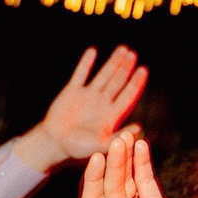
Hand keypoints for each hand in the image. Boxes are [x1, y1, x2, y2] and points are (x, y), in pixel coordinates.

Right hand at [20, 45, 145, 168]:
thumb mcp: (101, 144)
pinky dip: (86, 63)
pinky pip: (80, 74)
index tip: (143, 70)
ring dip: (113, 62)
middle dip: (125, 68)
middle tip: (133, 55)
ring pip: (103, 75)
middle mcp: (102, 103)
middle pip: (117, 81)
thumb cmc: (78, 148)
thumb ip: (119, 136)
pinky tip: (93, 51)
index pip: (127, 95)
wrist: (54, 143)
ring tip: (123, 49)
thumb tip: (140, 129)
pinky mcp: (72, 92)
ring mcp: (88, 95)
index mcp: (111, 115)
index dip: (136, 83)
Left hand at [81, 130, 197, 197]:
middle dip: (113, 163)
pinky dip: (143, 164)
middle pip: (111, 185)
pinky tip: (141, 147)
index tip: (97, 159)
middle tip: (115, 141)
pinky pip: (146, 181)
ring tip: (127, 138)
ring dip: (126, 159)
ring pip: (127, 179)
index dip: (94, 179)